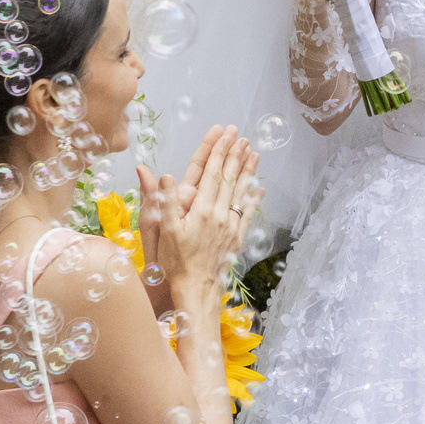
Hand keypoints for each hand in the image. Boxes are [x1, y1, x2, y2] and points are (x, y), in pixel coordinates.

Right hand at [152, 127, 259, 298]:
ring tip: (254, 152)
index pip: (211, 173)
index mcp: (200, 209)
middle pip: (229, 177)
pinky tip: (259, 187)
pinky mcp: (236, 237)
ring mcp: (230, 225)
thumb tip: (164, 175)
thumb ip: (165, 201)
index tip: (224, 134)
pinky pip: (247, 212)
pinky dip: (253, 197)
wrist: (195, 289)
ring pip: (240, 191)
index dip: (218, 151)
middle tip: (241, 135)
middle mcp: (219, 214)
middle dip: (235, 154)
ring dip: (247, 170)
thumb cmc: (174, 262)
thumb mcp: (164, 231)